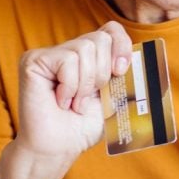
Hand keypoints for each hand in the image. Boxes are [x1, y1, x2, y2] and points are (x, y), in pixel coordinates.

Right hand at [15, 21, 131, 159]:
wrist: (59, 148)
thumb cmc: (84, 127)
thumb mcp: (115, 98)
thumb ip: (127, 77)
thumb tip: (145, 60)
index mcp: (90, 57)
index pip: (111, 30)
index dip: (121, 45)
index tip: (121, 70)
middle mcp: (69, 50)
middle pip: (100, 39)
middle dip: (103, 73)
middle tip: (89, 98)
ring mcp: (50, 54)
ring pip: (85, 49)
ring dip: (85, 84)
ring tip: (75, 103)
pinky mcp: (33, 60)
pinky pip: (67, 60)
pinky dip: (70, 86)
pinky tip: (60, 101)